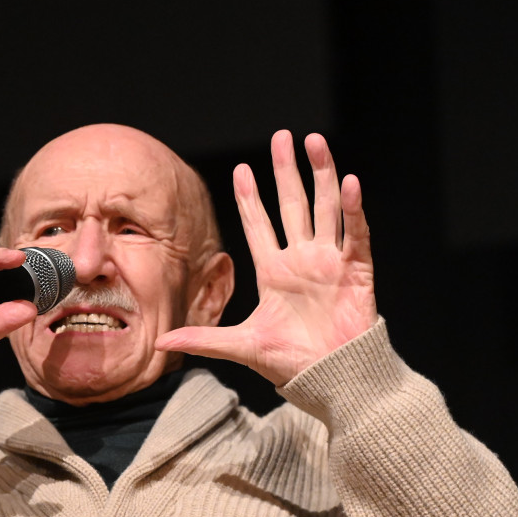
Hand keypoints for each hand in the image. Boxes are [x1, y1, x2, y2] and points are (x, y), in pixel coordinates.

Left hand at [157, 131, 377, 385]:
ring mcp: (330, 263)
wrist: (332, 380)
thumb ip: (203, 339)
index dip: (250, 197)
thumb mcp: (241, 346)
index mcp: (274, 273)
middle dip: (287, 171)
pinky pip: (355, 234)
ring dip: (322, 175)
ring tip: (314, 142)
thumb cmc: (291, 364)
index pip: (259, 225)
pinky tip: (350, 182)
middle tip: (282, 136)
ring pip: (326, 209)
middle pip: (294, 205)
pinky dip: (354, 210)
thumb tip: (160, 342)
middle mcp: (302, 260)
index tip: (241, 168)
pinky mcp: (357, 272)